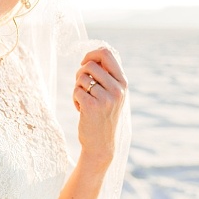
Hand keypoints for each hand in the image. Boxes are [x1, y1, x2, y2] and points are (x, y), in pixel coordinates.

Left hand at [72, 47, 126, 170]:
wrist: (102, 144)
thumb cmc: (104, 116)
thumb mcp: (112, 95)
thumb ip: (107, 76)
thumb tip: (92, 56)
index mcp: (123, 83)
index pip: (107, 54)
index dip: (91, 54)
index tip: (84, 63)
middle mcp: (117, 89)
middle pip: (90, 64)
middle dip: (80, 72)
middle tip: (81, 85)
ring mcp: (106, 98)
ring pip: (81, 78)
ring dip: (77, 88)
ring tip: (83, 100)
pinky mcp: (92, 106)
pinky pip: (76, 91)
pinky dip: (75, 99)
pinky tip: (81, 109)